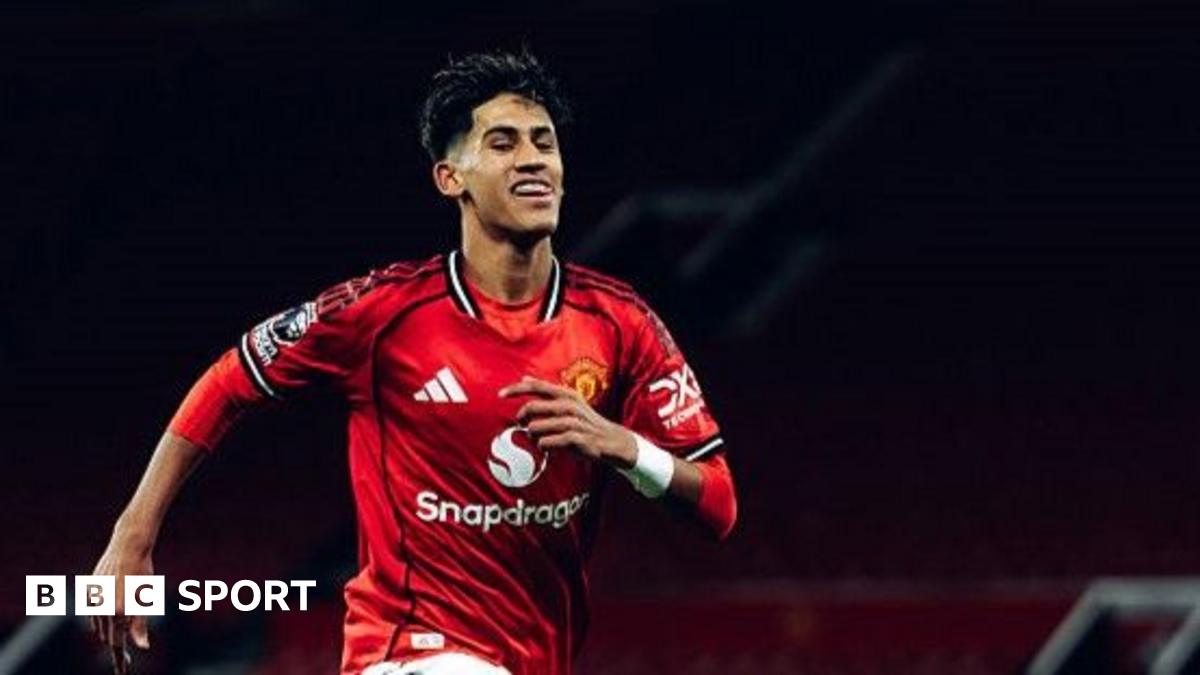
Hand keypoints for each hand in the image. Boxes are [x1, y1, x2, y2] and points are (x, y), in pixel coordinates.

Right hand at [90, 531, 152, 674]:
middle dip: (116, 647)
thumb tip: (143, 647)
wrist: (129, 546)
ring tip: (120, 637)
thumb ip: (140, 624)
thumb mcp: (145, 598)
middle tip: (124, 661)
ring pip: (99, 626)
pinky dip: (101, 619)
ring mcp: (93, 599)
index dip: (120, 660)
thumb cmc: (142, 572)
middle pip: (107, 637)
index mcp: (120, 611)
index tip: (123, 671)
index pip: (116, 644)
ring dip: (108, 632)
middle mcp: (103, 607)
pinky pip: (94, 613)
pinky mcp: (88, 591)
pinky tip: (110, 618)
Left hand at [499, 376, 637, 467]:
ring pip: (537, 427)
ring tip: (537, 439)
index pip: (537, 387)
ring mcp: (573, 422)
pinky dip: (542, 445)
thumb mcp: (568, 402)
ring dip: (532, 435)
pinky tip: (545, 447)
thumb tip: (524, 378)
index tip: (499, 395)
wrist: (611, 440)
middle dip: (521, 417)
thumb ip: (546, 392)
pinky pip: (548, 442)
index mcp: (566, 394)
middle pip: (532, 407)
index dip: (516, 389)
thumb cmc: (585, 422)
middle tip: (520, 425)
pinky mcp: (576, 438)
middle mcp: (569, 405)